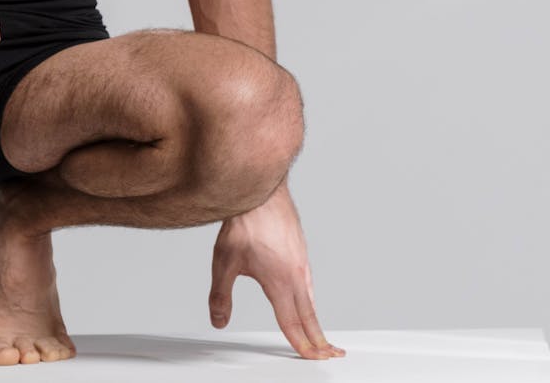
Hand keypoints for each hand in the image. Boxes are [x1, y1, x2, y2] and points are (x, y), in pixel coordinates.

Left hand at [208, 185, 344, 359]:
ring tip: (321, 334)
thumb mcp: (223, 263)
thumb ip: (220, 296)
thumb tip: (218, 321)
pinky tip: (306, 298)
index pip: (293, 323)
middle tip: (331, 354)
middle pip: (310, 316)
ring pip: (311, 298)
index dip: (302, 345)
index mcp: (281, 283)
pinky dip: (311, 298)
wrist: (259, 190)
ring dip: (317, 319)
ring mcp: (302, 261)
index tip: (312, 358)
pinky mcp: (301, 250)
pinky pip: (310, 282)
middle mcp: (297, 274)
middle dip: (319, 339)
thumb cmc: (244, 222)